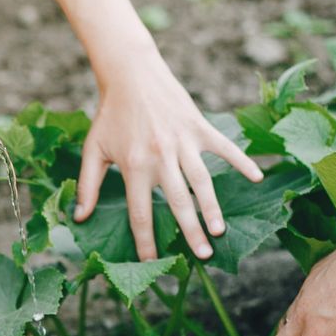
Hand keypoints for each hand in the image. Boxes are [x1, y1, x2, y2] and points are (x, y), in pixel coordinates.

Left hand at [73, 54, 262, 260]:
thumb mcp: (94, 150)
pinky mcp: (198, 126)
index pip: (141, 213)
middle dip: (190, 231)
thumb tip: (78, 217)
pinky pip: (224, 147)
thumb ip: (88, 185)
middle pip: (178, 202)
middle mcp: (160, 156)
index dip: (146, 241)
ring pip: (202, 180)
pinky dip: (241, 160)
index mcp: (134, 166)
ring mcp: (182, 141)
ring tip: (219, 230)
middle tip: (204, 256)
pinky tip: (257, 177)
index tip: (153, 262)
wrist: (130, 73)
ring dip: (212, 206)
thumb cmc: (110, 115)